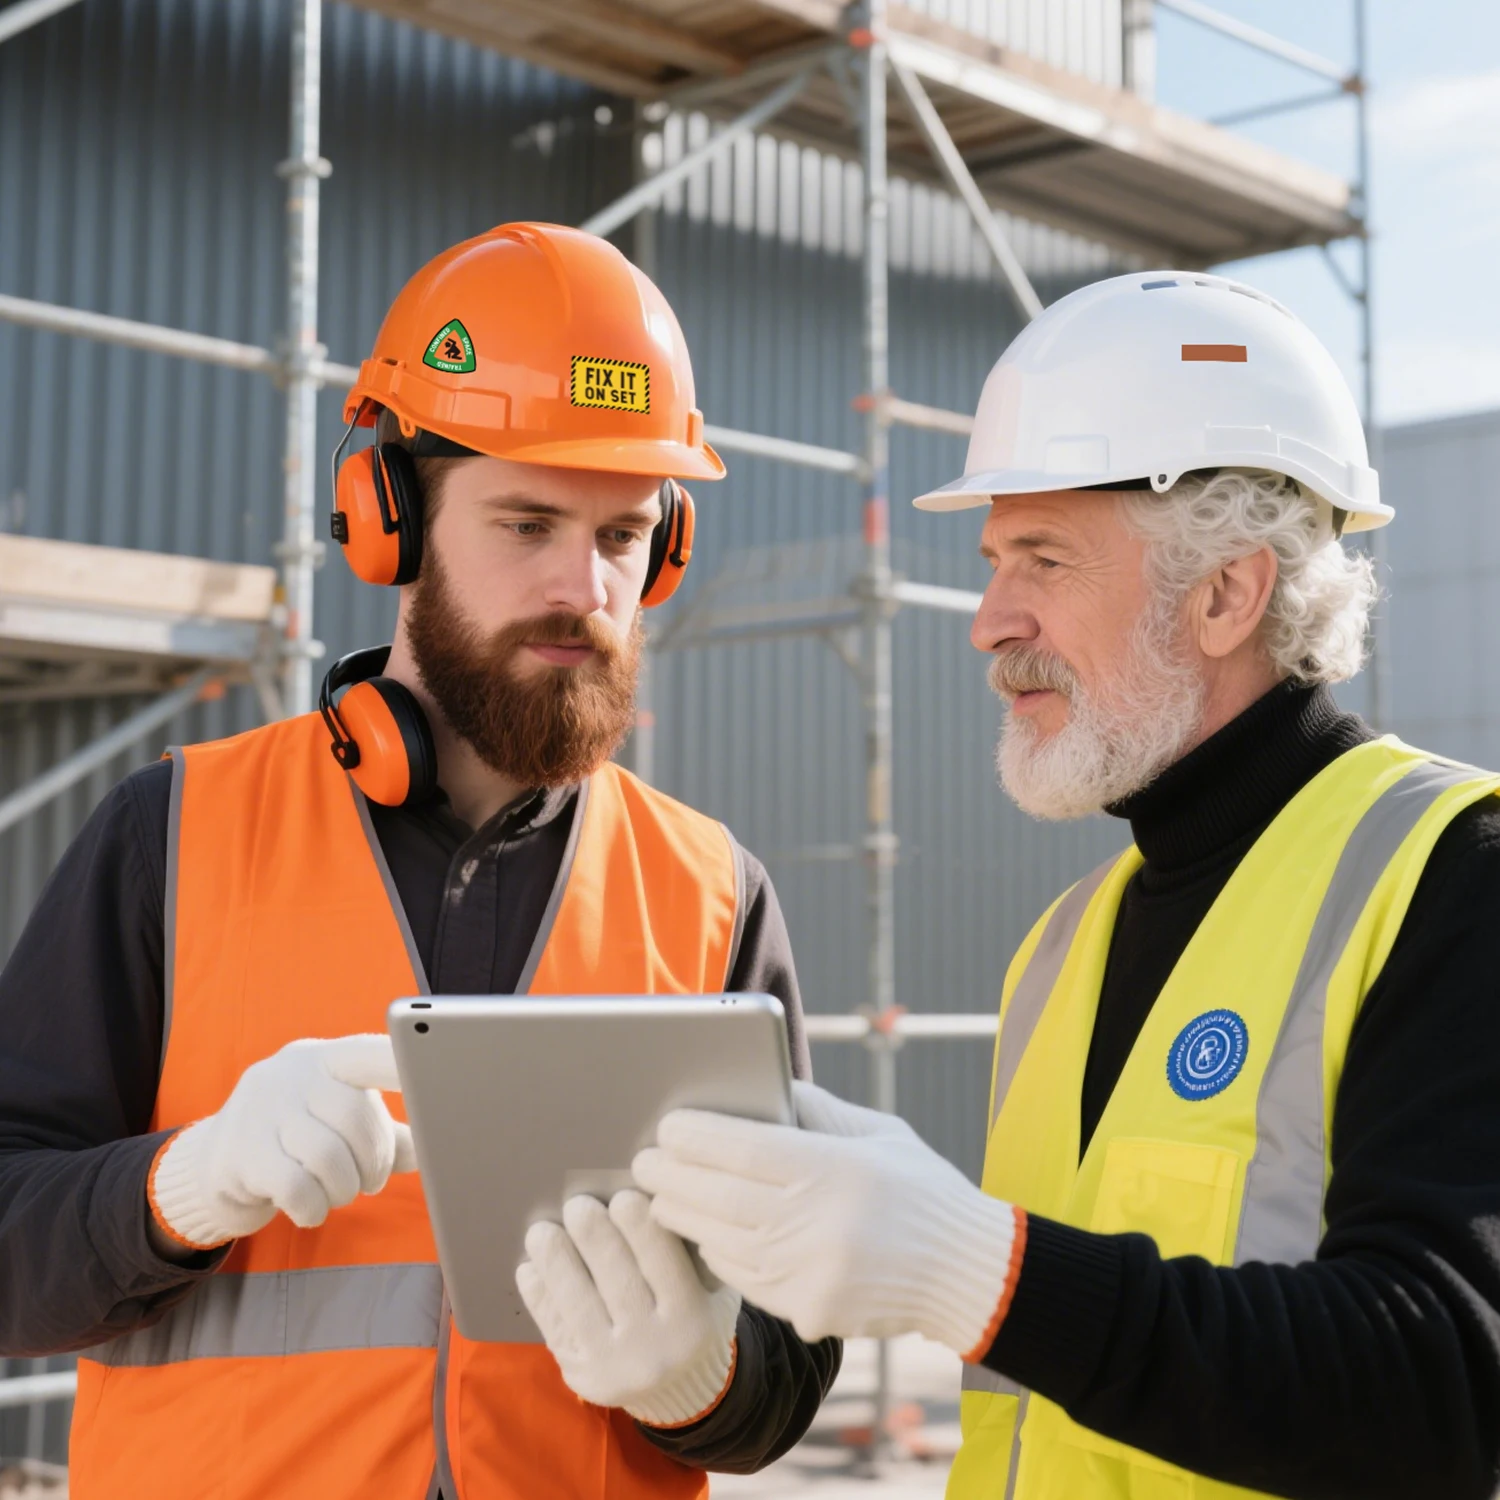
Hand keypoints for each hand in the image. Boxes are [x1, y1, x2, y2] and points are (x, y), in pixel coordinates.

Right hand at [148, 1034, 416, 1250]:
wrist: (213, 1166)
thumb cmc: (299, 1141)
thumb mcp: (340, 1126)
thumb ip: (390, 1135)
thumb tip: (438, 1147)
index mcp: (326, 1058)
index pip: (368, 1052)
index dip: (402, 1063)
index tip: (440, 1069)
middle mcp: (291, 1074)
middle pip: (354, 1113)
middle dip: (374, 1159)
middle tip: (372, 1181)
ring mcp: (259, 1110)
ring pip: (327, 1155)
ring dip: (346, 1187)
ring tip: (341, 1192)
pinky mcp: (238, 1154)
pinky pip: (295, 1187)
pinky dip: (314, 1207)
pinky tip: (311, 1208)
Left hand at [516, 1190, 740, 1427]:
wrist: (679, 1389)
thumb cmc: (695, 1316)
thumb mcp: (712, 1289)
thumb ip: (689, 1250)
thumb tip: (652, 1194)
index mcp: (692, 1319)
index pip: (664, 1265)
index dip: (641, 1229)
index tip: (622, 1195)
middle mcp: (654, 1347)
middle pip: (617, 1281)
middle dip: (594, 1237)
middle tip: (577, 1204)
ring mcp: (614, 1366)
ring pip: (578, 1305)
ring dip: (556, 1262)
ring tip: (541, 1231)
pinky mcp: (582, 1376)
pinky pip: (555, 1329)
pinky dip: (540, 1295)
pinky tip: (530, 1268)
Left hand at [633, 1080, 1022, 1354]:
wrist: (967, 1272)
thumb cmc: (921, 1190)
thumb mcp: (877, 1133)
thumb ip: (816, 1110)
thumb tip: (760, 1088)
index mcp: (833, 1169)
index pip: (742, 1148)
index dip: (695, 1136)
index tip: (667, 1125)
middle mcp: (817, 1224)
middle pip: (718, 1197)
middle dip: (672, 1176)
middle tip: (642, 1159)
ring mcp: (810, 1274)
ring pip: (721, 1242)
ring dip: (683, 1216)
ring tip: (661, 1193)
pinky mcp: (809, 1312)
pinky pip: (744, 1280)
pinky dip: (716, 1253)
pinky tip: (702, 1233)